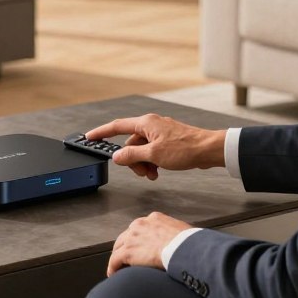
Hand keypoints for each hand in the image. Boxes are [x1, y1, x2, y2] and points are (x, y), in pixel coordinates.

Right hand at [85, 113, 224, 179]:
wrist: (208, 150)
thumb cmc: (185, 149)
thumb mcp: (154, 155)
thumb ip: (132, 155)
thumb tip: (117, 156)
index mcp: (145, 124)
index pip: (116, 126)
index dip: (101, 133)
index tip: (89, 137)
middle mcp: (150, 125)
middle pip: (130, 144)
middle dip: (133, 160)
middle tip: (141, 171)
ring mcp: (159, 133)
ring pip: (141, 150)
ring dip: (143, 164)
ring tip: (153, 173)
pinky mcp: (167, 141)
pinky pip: (151, 152)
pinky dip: (152, 162)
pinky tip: (158, 171)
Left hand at [108, 212, 192, 275]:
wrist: (183, 248)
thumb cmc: (189, 242)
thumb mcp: (182, 231)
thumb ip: (175, 234)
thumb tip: (181, 244)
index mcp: (154, 219)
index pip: (141, 228)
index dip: (139, 239)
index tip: (140, 247)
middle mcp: (140, 224)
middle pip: (126, 236)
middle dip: (126, 246)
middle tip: (126, 258)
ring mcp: (132, 237)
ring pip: (118, 247)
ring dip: (118, 257)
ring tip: (118, 268)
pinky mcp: (127, 251)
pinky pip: (115, 260)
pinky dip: (113, 267)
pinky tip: (113, 274)